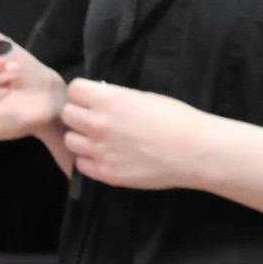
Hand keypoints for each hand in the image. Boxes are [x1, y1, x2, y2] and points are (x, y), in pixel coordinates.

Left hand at [59, 79, 223, 190]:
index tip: (91, 100)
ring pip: (69, 140)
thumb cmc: (177, 120)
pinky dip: (89, 160)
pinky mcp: (105, 173)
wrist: (195, 152)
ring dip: (81, 138)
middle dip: (79, 115)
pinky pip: (81, 164)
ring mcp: (99, 150)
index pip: (74, 90)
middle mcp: (98, 124)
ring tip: (101, 140)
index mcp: (109, 100)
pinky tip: (106, 156)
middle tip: (95, 120)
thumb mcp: (144, 98)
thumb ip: (116, 99)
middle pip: (67, 115)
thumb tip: (98, 99)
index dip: (82, 95)